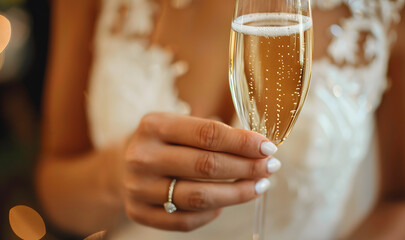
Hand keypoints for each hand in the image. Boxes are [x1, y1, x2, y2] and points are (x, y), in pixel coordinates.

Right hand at [121, 112, 279, 231]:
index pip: (207, 134)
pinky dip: (212, 214)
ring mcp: (138, 188)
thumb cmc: (162, 142)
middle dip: (246, 168)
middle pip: (206, 166)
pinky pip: (185, 221)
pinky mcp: (139, 212)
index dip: (243, 142)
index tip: (268, 148)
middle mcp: (142, 156)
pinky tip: (225, 204)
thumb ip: (213, 135)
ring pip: (198, 197)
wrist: (122, 164)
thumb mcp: (179, 125)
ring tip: (258, 186)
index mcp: (154, 125)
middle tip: (270, 168)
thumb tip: (258, 149)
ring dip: (237, 194)